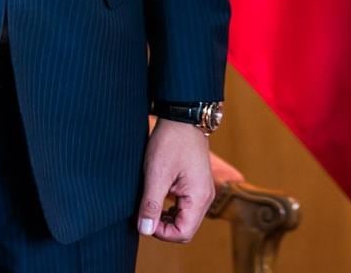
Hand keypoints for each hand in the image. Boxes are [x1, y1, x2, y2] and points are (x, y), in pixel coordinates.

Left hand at [137, 119, 213, 242]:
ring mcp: (202, 191)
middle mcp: (205, 197)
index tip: (145, 218)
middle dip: (164, 227)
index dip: (161, 232)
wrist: (182, 116)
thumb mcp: (156, 174)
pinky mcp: (196, 185)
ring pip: (185, 219)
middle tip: (146, 212)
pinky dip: (171, 208)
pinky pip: (185, 207)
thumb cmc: (171, 142)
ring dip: (166, 218)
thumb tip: (145, 230)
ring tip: (151, 203)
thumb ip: (151, 205)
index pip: (183, 233)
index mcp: (199, 197)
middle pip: (185, 229)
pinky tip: (158, 197)